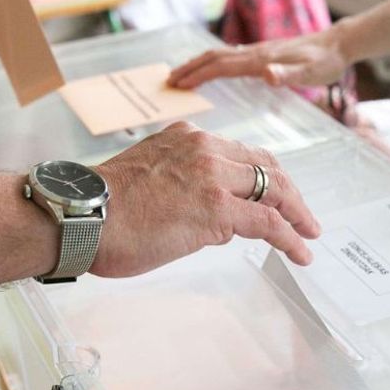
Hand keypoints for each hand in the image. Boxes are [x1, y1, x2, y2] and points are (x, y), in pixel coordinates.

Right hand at [90, 123, 321, 277]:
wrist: (80, 216)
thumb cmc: (100, 209)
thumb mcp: (148, 179)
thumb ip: (179, 185)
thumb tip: (204, 215)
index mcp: (186, 138)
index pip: (239, 153)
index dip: (264, 174)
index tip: (274, 192)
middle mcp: (204, 148)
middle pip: (265, 166)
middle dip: (289, 192)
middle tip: (303, 215)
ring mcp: (213, 177)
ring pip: (274, 189)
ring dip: (297, 214)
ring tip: (309, 234)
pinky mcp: (218, 209)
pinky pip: (268, 222)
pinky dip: (290, 237)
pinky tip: (300, 251)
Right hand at [168, 29, 349, 89]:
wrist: (336, 44)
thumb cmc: (324, 63)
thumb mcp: (310, 74)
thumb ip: (289, 75)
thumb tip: (267, 75)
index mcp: (260, 59)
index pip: (222, 67)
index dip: (198, 75)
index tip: (178, 84)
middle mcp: (255, 52)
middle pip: (214, 58)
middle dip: (190, 68)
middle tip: (168, 81)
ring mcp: (258, 51)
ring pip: (220, 55)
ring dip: (198, 64)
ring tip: (182, 75)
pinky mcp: (263, 53)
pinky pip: (230, 57)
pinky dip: (213, 63)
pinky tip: (212, 69)